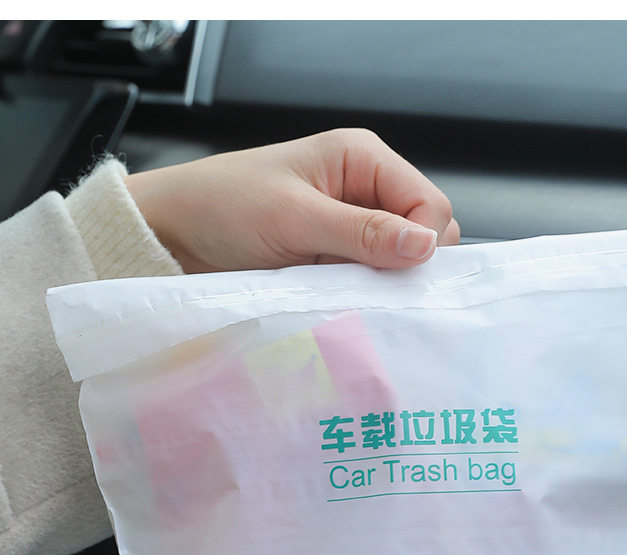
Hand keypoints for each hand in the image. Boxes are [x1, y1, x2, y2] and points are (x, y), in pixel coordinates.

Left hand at [124, 128, 459, 272]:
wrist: (173, 235)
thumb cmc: (222, 206)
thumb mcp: (294, 217)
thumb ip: (362, 232)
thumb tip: (425, 246)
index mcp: (362, 158)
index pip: (429, 204)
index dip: (425, 241)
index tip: (401, 273)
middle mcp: (364, 189)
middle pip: (424, 233)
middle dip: (408, 263)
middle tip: (373, 285)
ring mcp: (351, 227)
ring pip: (400, 261)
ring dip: (384, 282)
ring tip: (350, 293)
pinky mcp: (336, 258)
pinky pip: (371, 279)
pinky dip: (365, 293)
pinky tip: (344, 300)